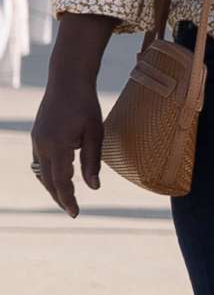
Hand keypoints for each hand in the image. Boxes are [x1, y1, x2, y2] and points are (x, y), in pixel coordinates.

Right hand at [29, 79, 104, 217]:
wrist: (67, 80)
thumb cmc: (86, 104)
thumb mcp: (96, 132)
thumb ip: (92, 160)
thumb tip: (93, 187)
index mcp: (57, 146)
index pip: (61, 181)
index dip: (68, 199)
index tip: (75, 214)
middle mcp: (42, 146)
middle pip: (48, 180)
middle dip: (59, 197)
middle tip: (71, 211)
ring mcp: (36, 140)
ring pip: (41, 172)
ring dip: (52, 186)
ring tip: (66, 197)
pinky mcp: (36, 135)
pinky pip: (40, 161)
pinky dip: (48, 172)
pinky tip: (57, 176)